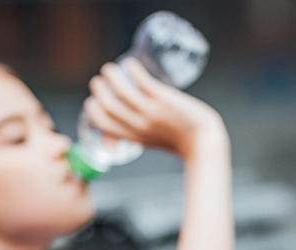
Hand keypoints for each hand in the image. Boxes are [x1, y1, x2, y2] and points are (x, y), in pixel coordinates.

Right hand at [83, 58, 226, 158]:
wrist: (203, 140)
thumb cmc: (180, 140)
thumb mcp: (151, 141)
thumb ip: (137, 134)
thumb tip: (128, 129)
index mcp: (133, 137)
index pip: (103, 124)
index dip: (93, 112)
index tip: (92, 102)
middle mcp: (138, 124)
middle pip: (108, 106)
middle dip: (98, 91)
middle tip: (97, 81)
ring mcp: (150, 111)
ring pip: (121, 90)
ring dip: (110, 76)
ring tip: (108, 68)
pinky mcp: (162, 98)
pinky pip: (141, 81)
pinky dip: (132, 69)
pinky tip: (130, 62)